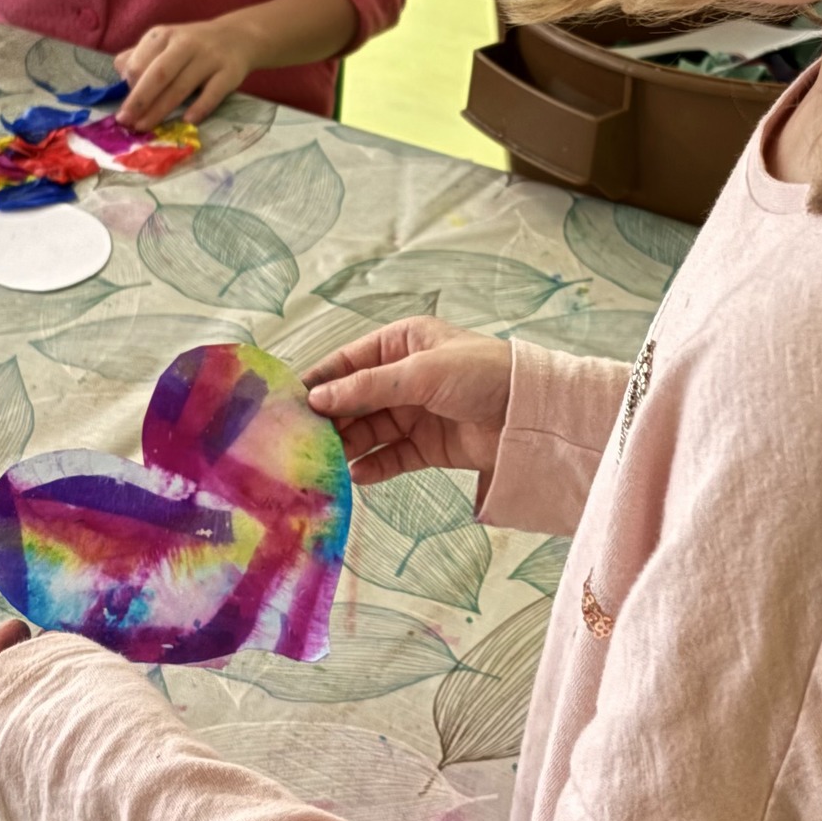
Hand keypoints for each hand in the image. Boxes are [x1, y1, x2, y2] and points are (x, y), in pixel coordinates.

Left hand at [116, 14, 259, 130]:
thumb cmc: (192, 46)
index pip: (139, 62)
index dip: (129, 86)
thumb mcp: (164, 43)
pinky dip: (200, 107)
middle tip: (125, 121)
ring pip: (182, 85)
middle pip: (159, 74)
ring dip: (161, 109)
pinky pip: (213, 91)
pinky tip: (187, 121)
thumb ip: (140, 56)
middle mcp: (185, 43)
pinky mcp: (230, 71)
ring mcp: (209, 57)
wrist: (238, 36)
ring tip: (145, 126)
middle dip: (139, 99)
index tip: (124, 106)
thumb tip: (119, 72)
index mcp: (163, 36)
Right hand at [305, 319, 512, 486]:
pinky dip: (373, 467)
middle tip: (302, 440)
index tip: (289, 403)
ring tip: (323, 462)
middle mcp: (404, 376)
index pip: (348, 362)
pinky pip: (391, 457)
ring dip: (348, 445)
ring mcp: (416, 412)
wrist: (532, 414)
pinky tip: (355, 476)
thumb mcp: (422, 372)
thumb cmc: (482, 374)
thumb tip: (318, 398)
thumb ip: (368, 387)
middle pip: (355, 399)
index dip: (320, 381)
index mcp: (402, 343)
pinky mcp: (428, 446)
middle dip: (331, 419)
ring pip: (370, 431)